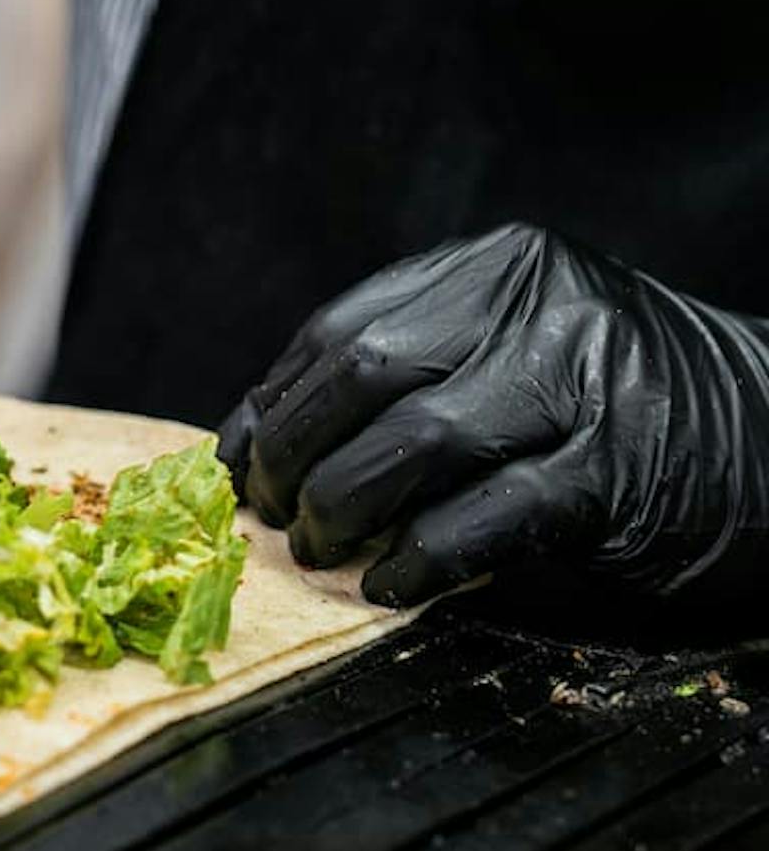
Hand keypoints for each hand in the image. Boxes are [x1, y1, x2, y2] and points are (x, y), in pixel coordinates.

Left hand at [217, 223, 768, 607]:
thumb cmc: (614, 404)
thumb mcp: (510, 350)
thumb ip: (405, 374)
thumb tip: (261, 440)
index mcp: (498, 266)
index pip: (340, 328)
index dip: (270, 405)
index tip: (235, 464)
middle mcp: (541, 307)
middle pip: (364, 376)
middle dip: (294, 459)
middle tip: (275, 516)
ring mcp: (584, 384)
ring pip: (414, 443)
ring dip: (345, 510)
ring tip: (324, 552)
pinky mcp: (616, 473)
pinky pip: (483, 519)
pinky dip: (418, 560)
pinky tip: (392, 584)